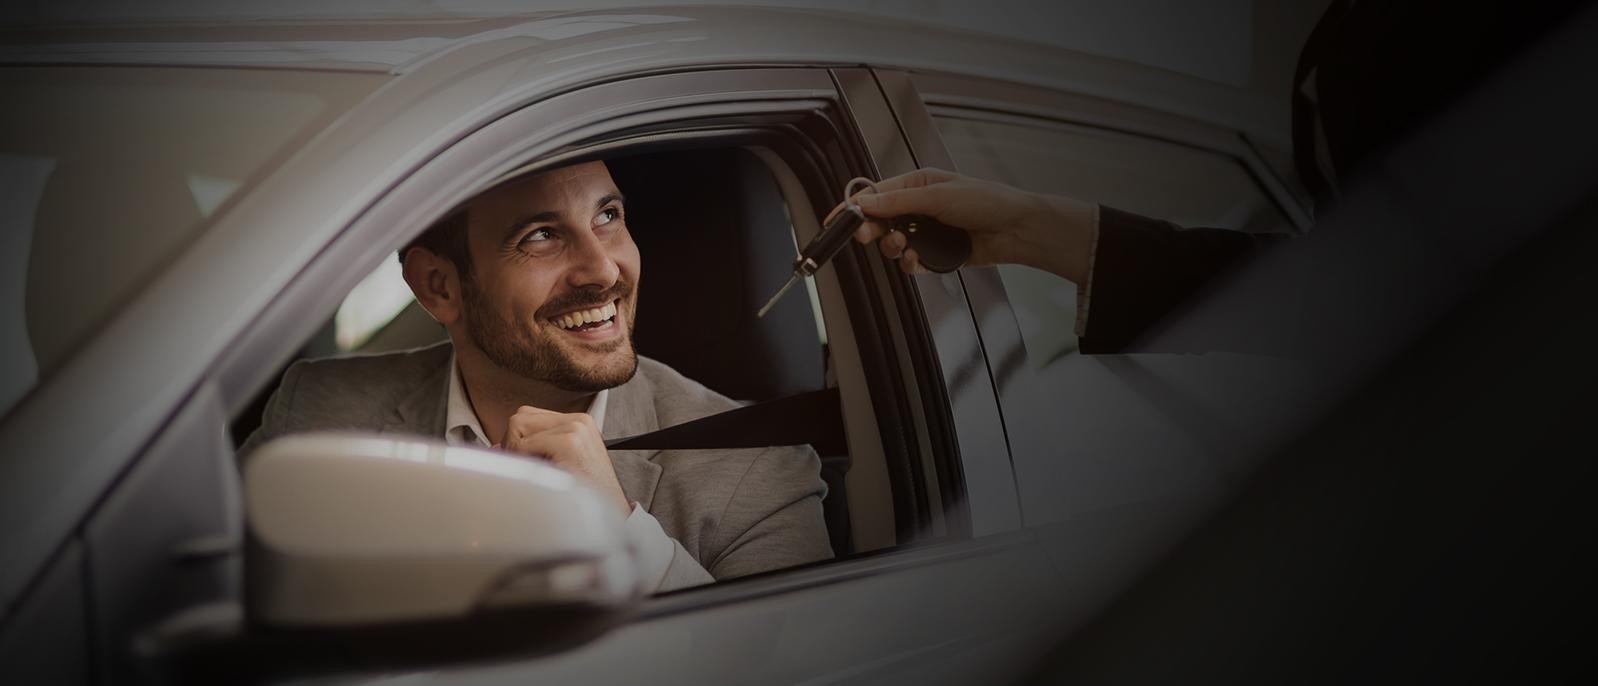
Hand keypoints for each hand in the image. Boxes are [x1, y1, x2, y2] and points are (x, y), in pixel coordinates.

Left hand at [495, 406, 630, 513]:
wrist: (608, 516)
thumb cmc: (584, 495)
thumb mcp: (561, 463)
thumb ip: (534, 448)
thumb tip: (496, 447)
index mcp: (578, 422)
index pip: (528, 416)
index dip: (517, 441)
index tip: (524, 462)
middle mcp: (578, 420)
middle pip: (520, 417)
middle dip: (513, 445)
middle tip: (527, 470)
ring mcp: (575, 428)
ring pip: (518, 426)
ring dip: (518, 452)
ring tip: (537, 473)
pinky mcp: (569, 442)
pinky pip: (524, 445)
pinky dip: (525, 463)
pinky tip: (543, 477)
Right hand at [842, 168, 1096, 283]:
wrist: (1017, 229)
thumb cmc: (986, 201)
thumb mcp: (937, 195)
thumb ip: (899, 201)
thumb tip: (866, 202)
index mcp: (916, 185)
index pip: (876, 195)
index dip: (855, 207)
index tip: (837, 219)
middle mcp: (919, 208)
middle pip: (880, 221)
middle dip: (873, 231)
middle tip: (870, 238)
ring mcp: (927, 232)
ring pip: (894, 245)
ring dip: (893, 249)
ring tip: (903, 249)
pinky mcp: (936, 254)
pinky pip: (912, 262)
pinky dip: (910, 264)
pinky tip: (916, 261)